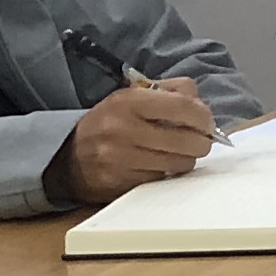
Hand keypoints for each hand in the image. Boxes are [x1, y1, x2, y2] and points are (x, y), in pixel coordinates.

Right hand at [49, 79, 214, 205]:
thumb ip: (169, 91)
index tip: (208, 123)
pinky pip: (161, 180)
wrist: (67, 157)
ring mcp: (121, 160)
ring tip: (178, 153)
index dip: (204, 116)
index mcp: (128, 101)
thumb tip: (200, 103)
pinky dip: (167, 174)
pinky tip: (159, 165)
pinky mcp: (121, 184)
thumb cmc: (109, 122)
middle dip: (202, 142)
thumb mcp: (131, 96)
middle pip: (187, 140)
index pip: (182, 106)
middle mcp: (124, 129)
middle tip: (200, 141)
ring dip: (186, 160)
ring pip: (178, 164)